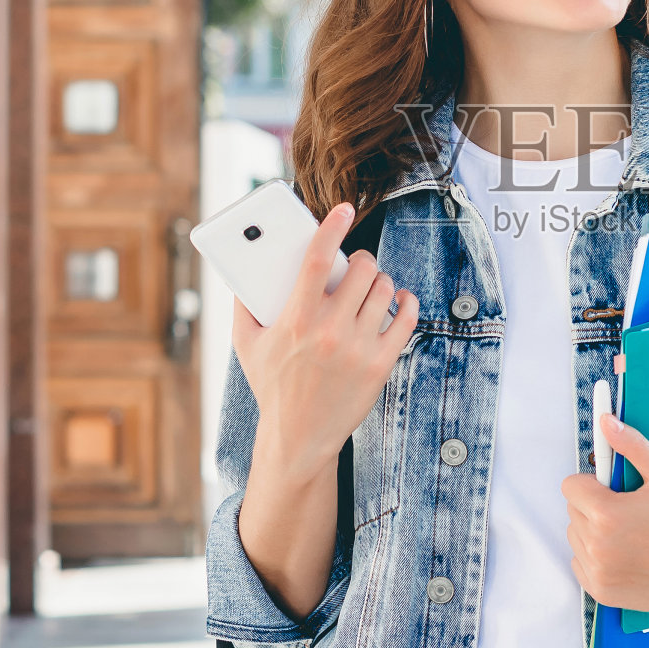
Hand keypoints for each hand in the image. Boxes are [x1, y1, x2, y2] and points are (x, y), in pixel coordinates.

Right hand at [231, 201, 419, 482]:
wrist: (298, 437)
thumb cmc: (272, 387)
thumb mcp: (246, 344)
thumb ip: (243, 304)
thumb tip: (244, 266)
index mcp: (295, 320)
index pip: (317, 262)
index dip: (331, 229)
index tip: (343, 210)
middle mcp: (329, 331)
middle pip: (360, 270)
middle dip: (360, 259)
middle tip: (355, 264)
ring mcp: (358, 348)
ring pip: (383, 289)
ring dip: (379, 280)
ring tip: (370, 285)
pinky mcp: (380, 365)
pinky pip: (405, 319)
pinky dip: (405, 302)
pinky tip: (398, 298)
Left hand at [559, 413, 648, 612]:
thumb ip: (631, 445)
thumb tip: (605, 422)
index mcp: (606, 514)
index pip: (570, 486)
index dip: (593, 482)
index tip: (614, 488)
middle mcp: (597, 546)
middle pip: (572, 511)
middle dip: (593, 505)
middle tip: (628, 510)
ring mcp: (599, 573)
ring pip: (576, 538)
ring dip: (593, 530)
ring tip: (629, 532)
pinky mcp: (604, 593)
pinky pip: (581, 564)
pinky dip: (595, 557)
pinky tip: (625, 553)